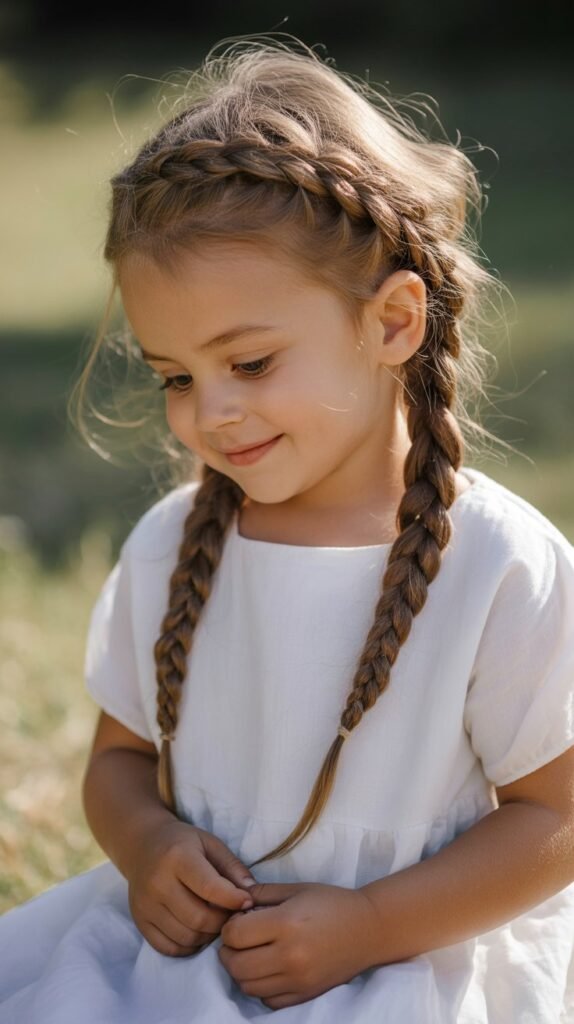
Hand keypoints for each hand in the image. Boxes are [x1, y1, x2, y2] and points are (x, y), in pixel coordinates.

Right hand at [127, 820, 255, 956]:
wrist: (143, 845)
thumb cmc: (183, 843)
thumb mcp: (210, 844)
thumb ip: (232, 867)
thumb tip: (251, 894)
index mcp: (177, 857)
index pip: (209, 888)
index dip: (233, 899)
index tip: (247, 902)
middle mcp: (157, 883)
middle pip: (198, 919)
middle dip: (222, 922)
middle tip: (230, 915)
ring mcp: (145, 905)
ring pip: (185, 937)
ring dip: (207, 936)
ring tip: (215, 922)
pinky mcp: (139, 921)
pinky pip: (168, 948)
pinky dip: (188, 947)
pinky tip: (197, 931)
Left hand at [218, 881, 379, 1009]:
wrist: (369, 929)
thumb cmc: (332, 903)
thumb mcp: (297, 889)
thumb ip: (262, 893)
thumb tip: (234, 902)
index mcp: (286, 923)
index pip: (235, 935)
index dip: (229, 928)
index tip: (238, 921)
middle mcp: (290, 956)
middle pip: (236, 965)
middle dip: (228, 952)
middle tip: (237, 940)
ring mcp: (297, 980)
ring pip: (248, 986)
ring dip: (241, 971)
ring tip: (251, 954)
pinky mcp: (305, 995)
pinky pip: (268, 1000)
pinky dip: (261, 987)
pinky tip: (268, 970)